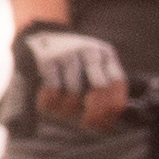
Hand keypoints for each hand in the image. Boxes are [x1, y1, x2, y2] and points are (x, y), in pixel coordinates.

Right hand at [14, 23, 129, 127]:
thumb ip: (104, 84)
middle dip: (95, 112)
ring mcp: (68, 54)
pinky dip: (51, 102)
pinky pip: (53, 91)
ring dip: (68, 108)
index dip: (115, 105)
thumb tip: (110, 120)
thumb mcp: (93, 65)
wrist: (40, 35)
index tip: (108, 122)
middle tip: (87, 123)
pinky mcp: (48, 59)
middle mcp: (89, 51)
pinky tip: (49, 100)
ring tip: (63, 109)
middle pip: (99, 88)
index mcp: (105, 54)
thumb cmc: (72, 60)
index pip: (118, 82)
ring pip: (74, 93)